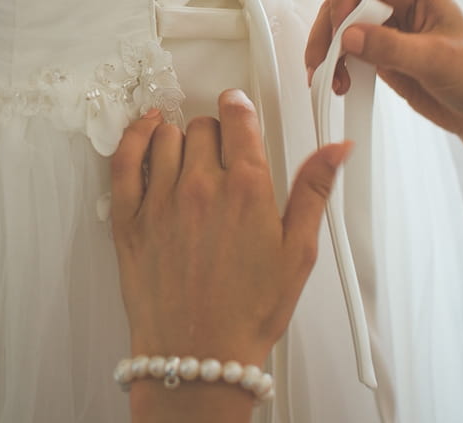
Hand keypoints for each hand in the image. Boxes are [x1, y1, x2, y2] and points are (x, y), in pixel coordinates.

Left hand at [110, 89, 349, 421]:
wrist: (199, 356)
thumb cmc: (249, 311)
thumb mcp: (298, 251)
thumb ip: (315, 190)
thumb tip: (337, 151)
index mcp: (246, 189)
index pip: (239, 118)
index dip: (239, 106)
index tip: (238, 106)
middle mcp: (202, 186)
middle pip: (204, 127)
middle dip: (215, 134)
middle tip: (221, 156)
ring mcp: (161, 199)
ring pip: (168, 136)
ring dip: (181, 140)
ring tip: (189, 159)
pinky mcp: (130, 217)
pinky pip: (125, 156)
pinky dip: (135, 135)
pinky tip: (147, 131)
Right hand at [305, 0, 462, 140]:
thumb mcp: (439, 58)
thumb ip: (392, 46)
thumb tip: (349, 36)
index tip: (344, 30)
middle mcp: (393, 1)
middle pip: (338, 0)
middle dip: (328, 32)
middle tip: (329, 62)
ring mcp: (383, 27)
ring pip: (335, 27)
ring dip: (326, 52)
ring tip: (332, 79)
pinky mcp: (376, 52)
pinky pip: (341, 51)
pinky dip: (333, 66)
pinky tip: (340, 84)